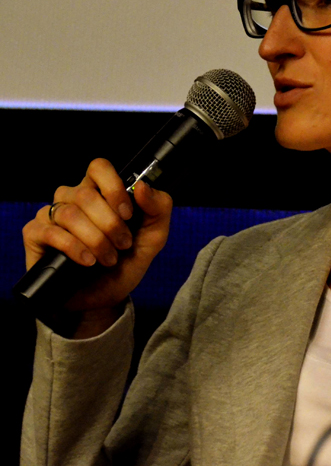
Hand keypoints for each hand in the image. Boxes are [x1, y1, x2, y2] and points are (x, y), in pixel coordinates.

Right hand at [23, 158, 172, 333]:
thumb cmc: (127, 262)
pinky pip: (49, 232)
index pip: (99, 167)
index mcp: (100, 191)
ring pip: (69, 213)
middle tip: (123, 245)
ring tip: (108, 259)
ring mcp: (51, 215)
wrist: (106, 298)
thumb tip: (142, 186)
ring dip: (95, 239)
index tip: (128, 214)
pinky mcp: (35, 235)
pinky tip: (87, 262)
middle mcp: (72, 198)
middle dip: (110, 224)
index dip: (113, 187)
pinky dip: (73, 247)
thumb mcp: (154, 237)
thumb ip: (159, 208)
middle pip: (85, 194)